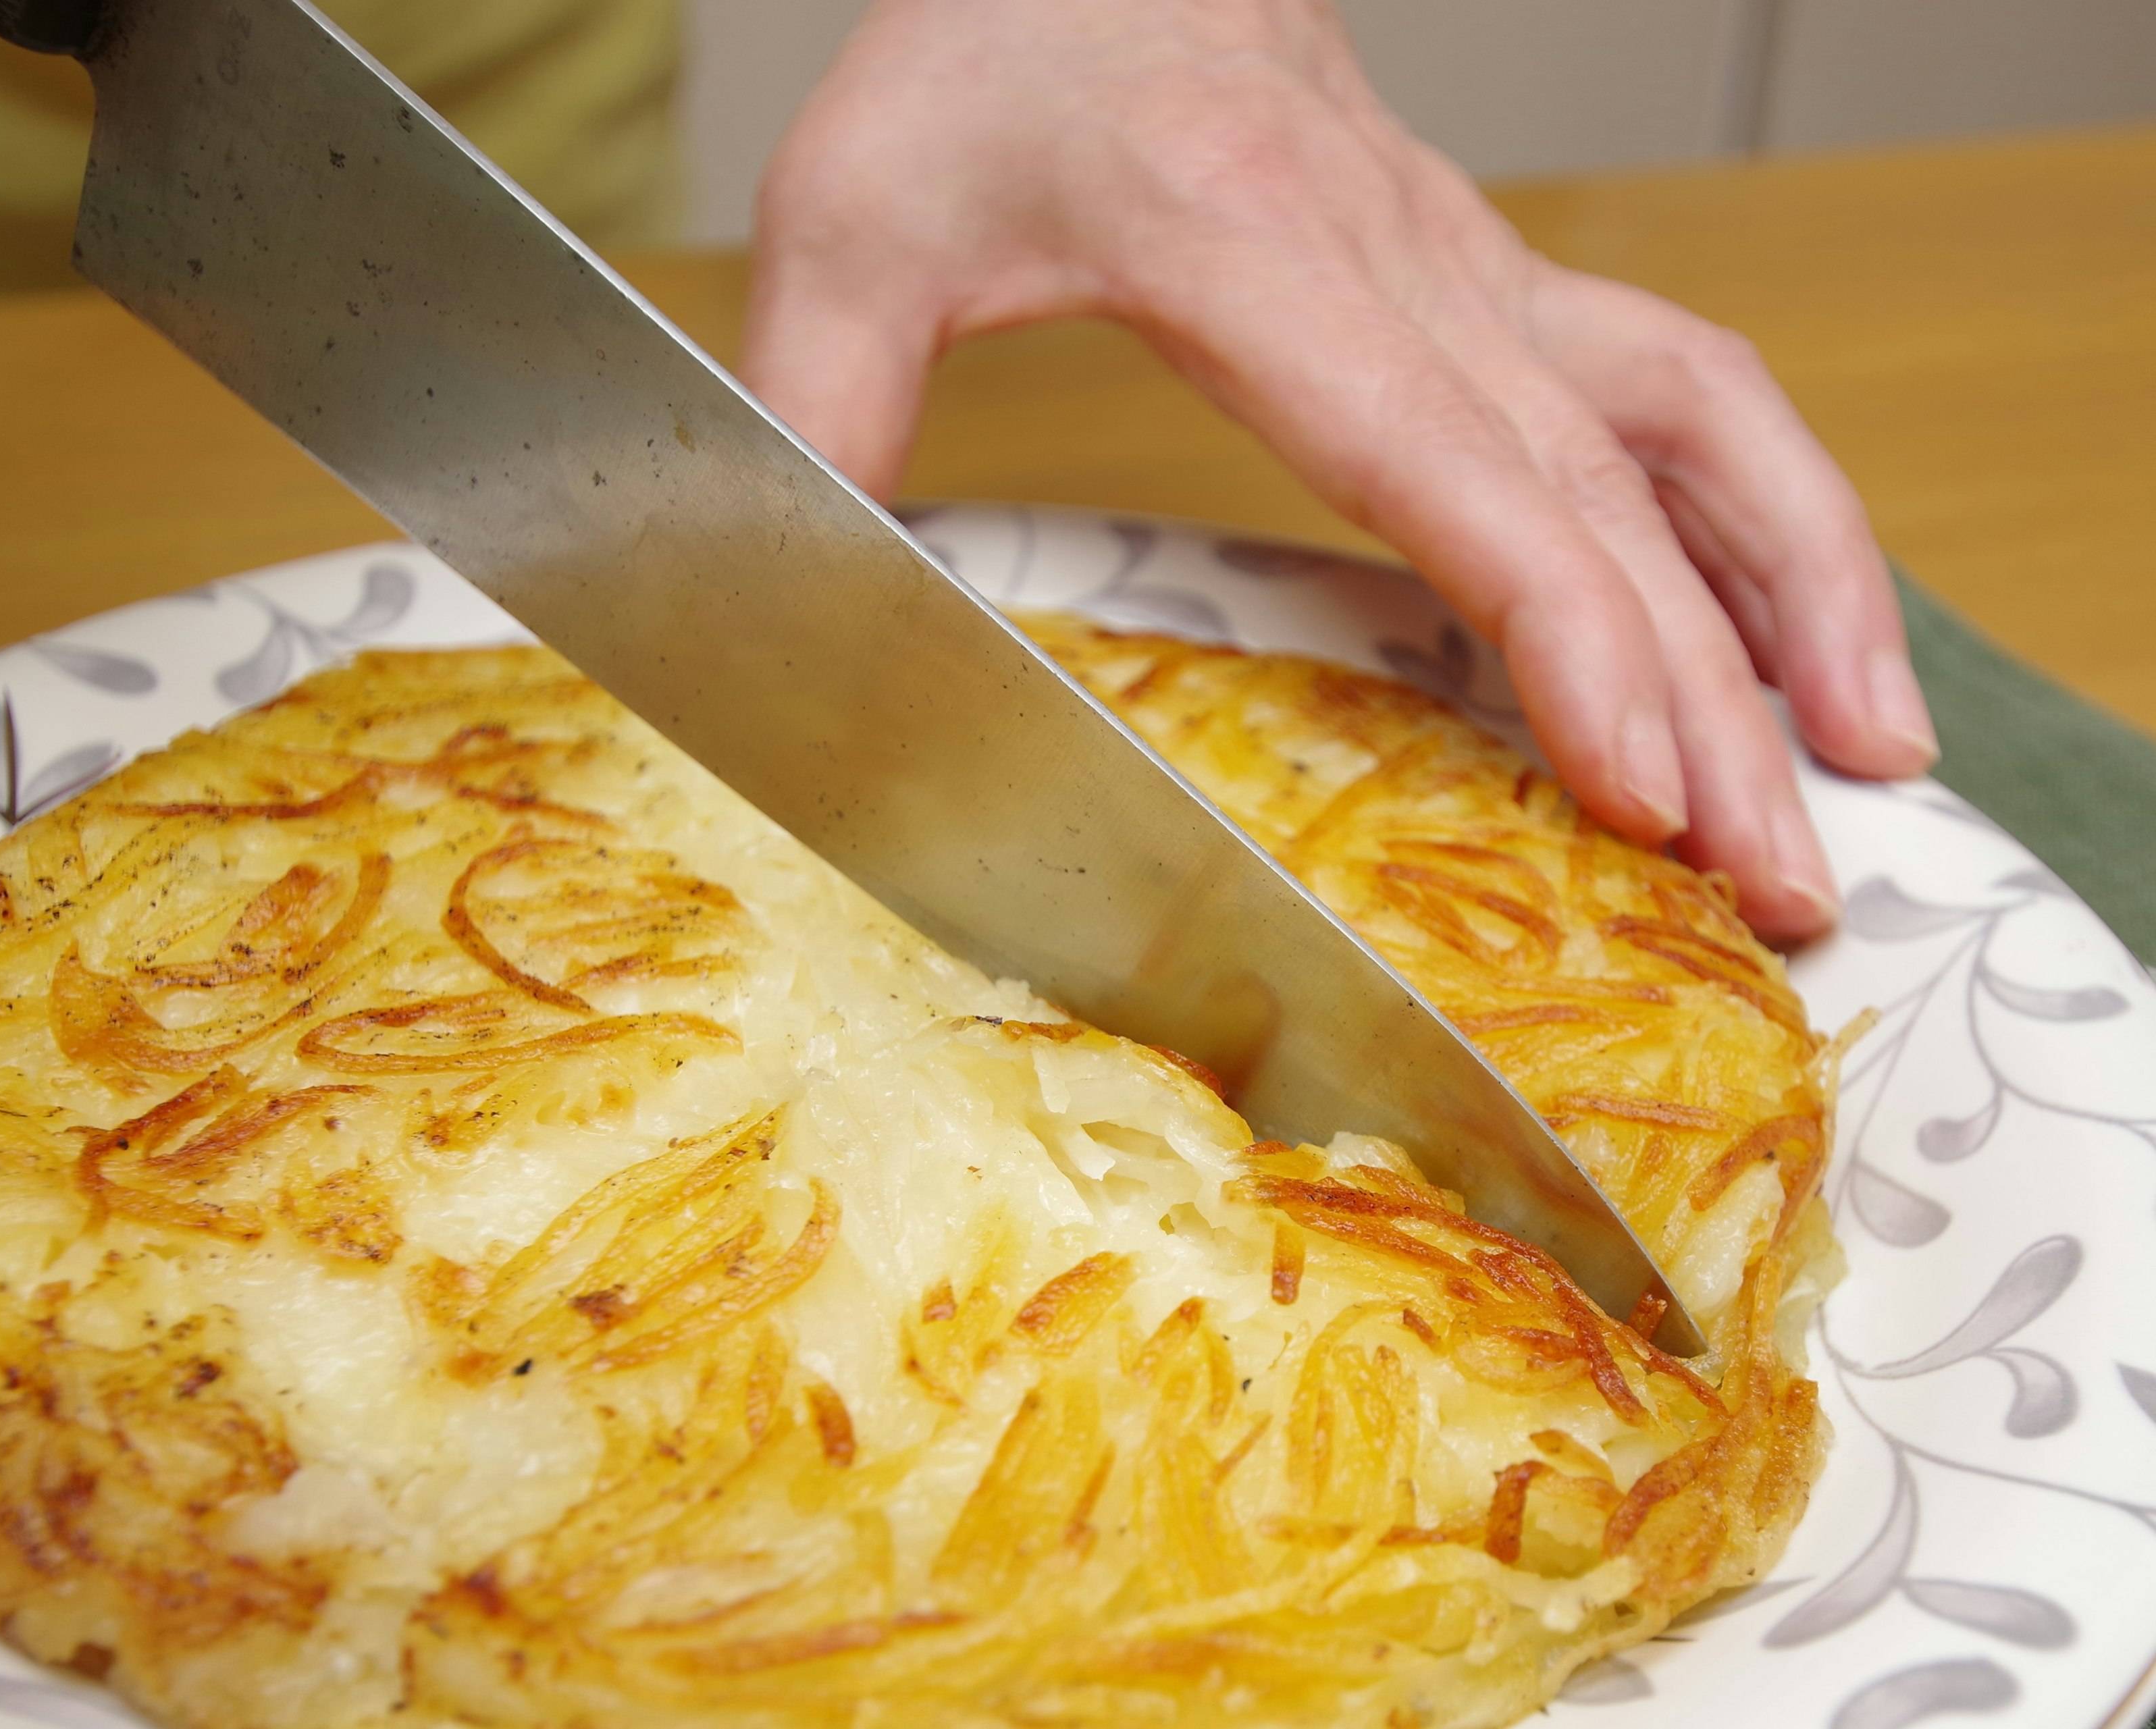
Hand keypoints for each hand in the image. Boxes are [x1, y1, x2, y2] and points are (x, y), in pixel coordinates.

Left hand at [740, 0, 1937, 939]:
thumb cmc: (987, 56)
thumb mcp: (854, 224)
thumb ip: (820, 416)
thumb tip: (794, 610)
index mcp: (1262, 255)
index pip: (1457, 463)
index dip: (1567, 629)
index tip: (1648, 782)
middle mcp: (1411, 268)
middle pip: (1610, 492)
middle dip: (1721, 699)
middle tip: (1785, 885)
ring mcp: (1476, 274)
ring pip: (1701, 424)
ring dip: (1808, 594)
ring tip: (1867, 768)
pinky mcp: (1494, 290)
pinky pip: (1680, 393)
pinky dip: (1768, 517)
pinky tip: (1803, 633)